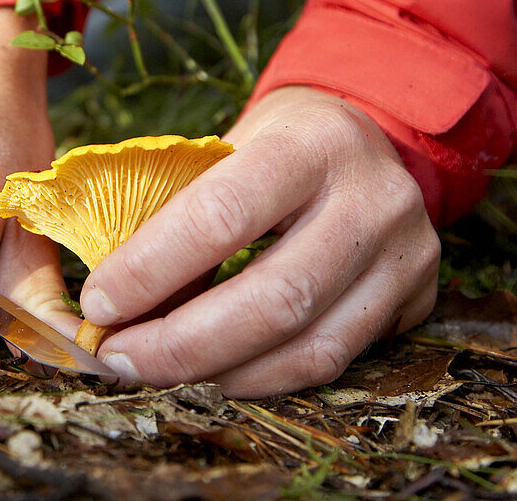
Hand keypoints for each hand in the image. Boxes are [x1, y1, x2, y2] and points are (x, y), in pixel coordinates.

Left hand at [79, 86, 439, 396]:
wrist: (370, 139)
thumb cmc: (280, 143)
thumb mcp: (230, 146)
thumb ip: (179, 209)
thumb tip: (113, 296)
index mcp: (312, 144)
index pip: (223, 214)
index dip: (152, 267)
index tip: (99, 302)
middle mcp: (372, 199)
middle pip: (273, 297)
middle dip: (181, 342)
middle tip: (118, 357)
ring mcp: (405, 253)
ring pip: (307, 344)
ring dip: (218, 371)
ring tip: (156, 370)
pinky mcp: (417, 296)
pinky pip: (333, 359)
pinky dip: (265, 378)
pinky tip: (217, 375)